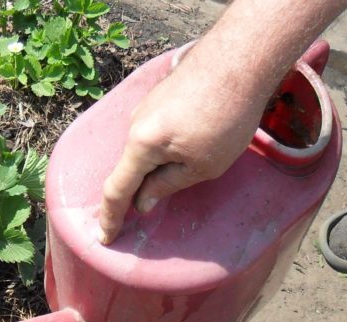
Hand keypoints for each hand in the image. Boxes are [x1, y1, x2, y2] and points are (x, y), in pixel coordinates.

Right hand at [97, 46, 271, 243]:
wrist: (240, 58)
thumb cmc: (227, 116)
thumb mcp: (202, 165)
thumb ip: (167, 185)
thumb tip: (143, 202)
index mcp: (141, 146)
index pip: (117, 190)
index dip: (110, 217)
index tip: (106, 238)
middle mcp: (135, 125)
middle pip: (130, 168)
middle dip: (141, 189)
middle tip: (158, 205)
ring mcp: (145, 107)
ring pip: (144, 148)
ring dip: (159, 164)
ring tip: (196, 161)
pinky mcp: (159, 96)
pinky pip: (154, 132)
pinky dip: (165, 147)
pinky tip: (196, 140)